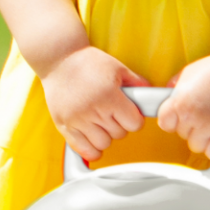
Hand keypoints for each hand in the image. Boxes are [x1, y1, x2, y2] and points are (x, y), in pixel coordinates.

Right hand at [41, 47, 148, 161]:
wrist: (58, 59)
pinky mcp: (64, 125)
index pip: (134, 124)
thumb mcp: (117, 67)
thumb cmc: (86, 61)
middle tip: (113, 113)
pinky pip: (83, 150)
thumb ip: (136, 82)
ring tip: (101, 122)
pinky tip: (92, 138)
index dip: (135, 119)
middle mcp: (93, 110)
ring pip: (103, 144)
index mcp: (109, 95)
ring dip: (105, 136)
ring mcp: (77, 120)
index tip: (130, 114)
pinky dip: (91, 149)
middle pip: (119, 134)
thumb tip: (151, 94)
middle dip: (120, 125)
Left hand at [157, 54, 209, 161]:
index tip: (180, 115)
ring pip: (196, 146)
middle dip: (191, 124)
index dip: (172, 119)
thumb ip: (175, 88)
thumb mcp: (188, 73)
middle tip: (204, 111)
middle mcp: (193, 116)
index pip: (165, 123)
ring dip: (203, 137)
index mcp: (180, 101)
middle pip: (182, 134)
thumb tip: (167, 97)